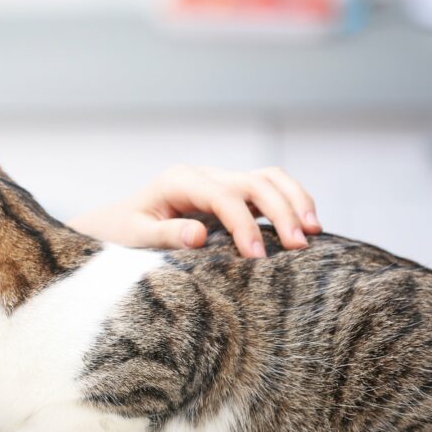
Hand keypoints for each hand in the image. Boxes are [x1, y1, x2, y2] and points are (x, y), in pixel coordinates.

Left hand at [68, 165, 320, 257]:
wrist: (117, 222)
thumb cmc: (123, 231)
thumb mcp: (136, 236)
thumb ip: (166, 235)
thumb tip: (199, 236)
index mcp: (179, 181)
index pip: (223, 197)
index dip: (244, 225)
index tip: (257, 256)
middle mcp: (203, 175)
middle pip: (254, 182)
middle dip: (281, 211)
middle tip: (299, 247)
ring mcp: (219, 180)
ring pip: (268, 178)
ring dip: (294, 200)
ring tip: (314, 232)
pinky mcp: (230, 192)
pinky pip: (267, 189)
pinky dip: (289, 202)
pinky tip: (304, 226)